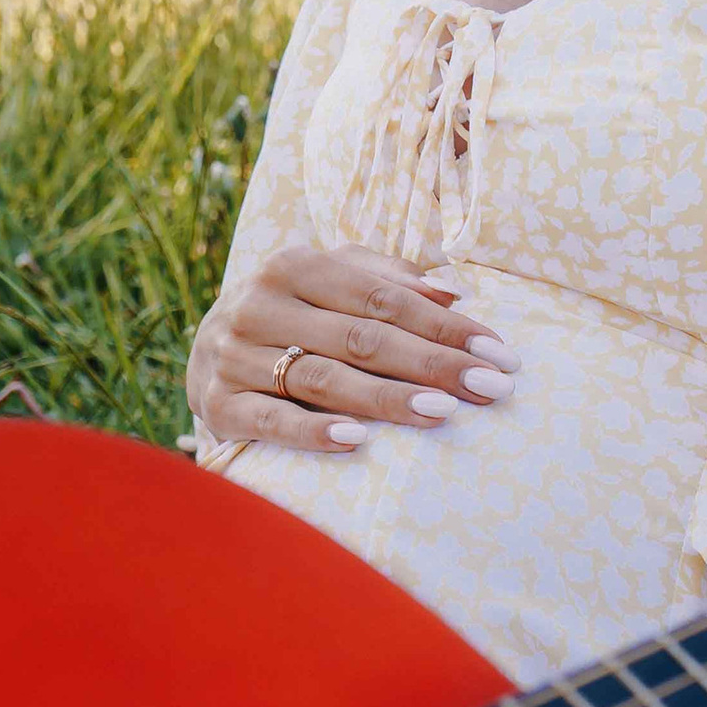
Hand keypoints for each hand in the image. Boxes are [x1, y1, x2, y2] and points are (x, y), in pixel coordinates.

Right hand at [189, 243, 518, 452]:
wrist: (207, 354)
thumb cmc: (293, 313)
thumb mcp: (331, 281)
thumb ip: (387, 279)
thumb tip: (456, 288)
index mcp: (292, 265)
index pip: (382, 297)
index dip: (444, 324)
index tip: (498, 352)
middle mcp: (258, 304)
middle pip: (360, 337)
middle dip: (432, 363)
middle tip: (492, 387)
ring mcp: (234, 355)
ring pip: (322, 378)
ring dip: (386, 397)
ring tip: (443, 412)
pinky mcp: (218, 405)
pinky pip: (272, 422)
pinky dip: (314, 432)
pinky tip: (359, 441)